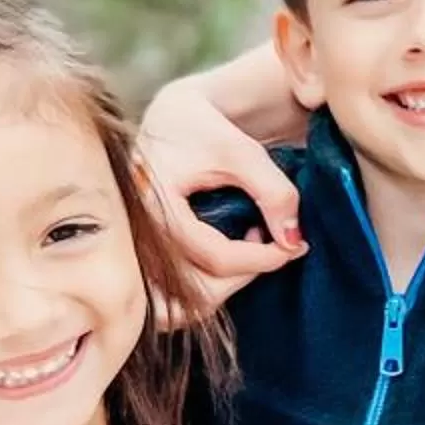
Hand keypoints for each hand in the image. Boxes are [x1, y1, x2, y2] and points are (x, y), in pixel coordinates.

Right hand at [138, 78, 303, 283]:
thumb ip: (272, 192)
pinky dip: (192, 296)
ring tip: (244, 257)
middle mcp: (133, 237)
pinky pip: (161, 301)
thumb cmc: (201, 127)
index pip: (212, 255)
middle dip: (242, 278)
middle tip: (270, 249)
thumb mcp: (241, 151)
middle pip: (191, 290)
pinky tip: (220, 262)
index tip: (293, 247)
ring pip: (171, 309)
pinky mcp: (136, 259)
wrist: (167, 116)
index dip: (261, 259)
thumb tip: (293, 240)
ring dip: (217, 293)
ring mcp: (130, 252)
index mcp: (153, 205)